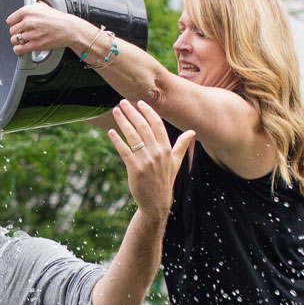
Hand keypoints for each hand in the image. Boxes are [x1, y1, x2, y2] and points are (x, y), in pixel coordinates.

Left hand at [5, 1, 92, 54]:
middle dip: (17, 32)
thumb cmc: (58, 19)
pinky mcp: (35, 45)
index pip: (10, 20)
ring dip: (18, 41)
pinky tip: (22, 47)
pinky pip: (18, 49)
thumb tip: (24, 8)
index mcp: (28, 11)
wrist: (69, 29)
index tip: (18, 25)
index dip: (14, 23)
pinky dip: (19, 49)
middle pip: (12, 31)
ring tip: (25, 39)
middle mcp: (28, 22)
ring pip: (14, 40)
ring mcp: (31, 34)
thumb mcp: (43, 6)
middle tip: (25, 32)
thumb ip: (31, 7)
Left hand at [107, 100, 194, 218]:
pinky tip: (111, 132)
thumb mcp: (176, 162)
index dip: (148, 112)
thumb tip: (192, 131)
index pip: (157, 124)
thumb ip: (182, 145)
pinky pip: (125, 151)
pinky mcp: (135, 169)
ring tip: (115, 112)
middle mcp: (157, 152)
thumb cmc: (165, 180)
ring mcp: (146, 161)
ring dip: (123, 122)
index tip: (139, 102)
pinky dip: (117, 140)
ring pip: (133, 136)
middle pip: (143, 127)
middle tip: (122, 102)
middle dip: (132, 112)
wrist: (157, 202)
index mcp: (167, 148)